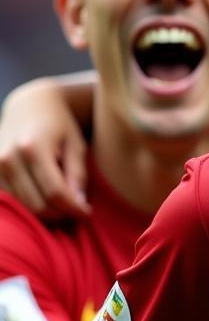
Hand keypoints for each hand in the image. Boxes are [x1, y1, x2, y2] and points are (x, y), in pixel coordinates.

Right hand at [0, 80, 88, 218]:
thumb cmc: (60, 127)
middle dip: (60, 213)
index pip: (55, 192)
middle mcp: (9, 157)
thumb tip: (79, 206)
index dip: (73, 208)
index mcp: (34, 148)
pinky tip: (44, 195)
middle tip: (76, 209)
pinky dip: (29, 204)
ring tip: (63, 201)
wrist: (28, 108)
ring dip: (45, 211)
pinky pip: (11, 200)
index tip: (87, 213)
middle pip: (37, 204)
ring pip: (23, 206)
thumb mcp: (76, 146)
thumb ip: (77, 175)